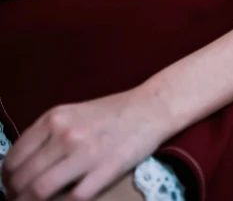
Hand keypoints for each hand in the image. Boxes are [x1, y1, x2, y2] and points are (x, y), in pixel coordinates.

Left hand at [2, 87, 171, 200]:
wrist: (149, 109)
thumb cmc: (110, 112)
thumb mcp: (73, 113)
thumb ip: (47, 135)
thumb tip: (21, 166)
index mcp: (55, 118)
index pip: (15, 157)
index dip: (7, 178)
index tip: (10, 187)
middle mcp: (65, 134)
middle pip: (24, 178)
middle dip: (15, 195)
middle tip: (18, 200)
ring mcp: (85, 153)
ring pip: (40, 190)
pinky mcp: (103, 171)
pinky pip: (71, 199)